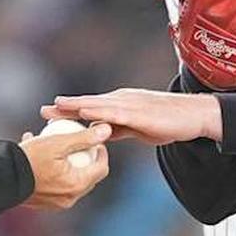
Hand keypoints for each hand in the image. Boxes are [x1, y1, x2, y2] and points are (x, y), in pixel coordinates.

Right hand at [18, 122, 110, 209]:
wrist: (1, 178)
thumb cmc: (30, 158)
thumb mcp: (58, 142)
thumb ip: (84, 137)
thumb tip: (107, 130)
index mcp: (77, 184)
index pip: (102, 168)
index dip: (102, 151)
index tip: (94, 140)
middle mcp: (70, 198)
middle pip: (89, 177)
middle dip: (87, 159)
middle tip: (79, 143)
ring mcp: (57, 203)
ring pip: (72, 181)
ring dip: (71, 165)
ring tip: (60, 147)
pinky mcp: (45, 203)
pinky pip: (57, 185)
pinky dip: (55, 172)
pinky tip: (43, 155)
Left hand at [41, 88, 221, 145]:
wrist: (193, 115)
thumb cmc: (168, 121)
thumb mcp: (136, 128)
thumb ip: (118, 129)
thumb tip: (100, 135)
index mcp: (120, 104)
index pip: (90, 107)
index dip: (69, 110)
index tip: (49, 113)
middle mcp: (121, 100)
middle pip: (88, 103)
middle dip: (65, 107)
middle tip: (42, 110)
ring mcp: (130, 104)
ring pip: (97, 105)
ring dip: (76, 106)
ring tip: (56, 106)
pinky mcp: (139, 112)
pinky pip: (114, 112)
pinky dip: (98, 111)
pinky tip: (85, 112)